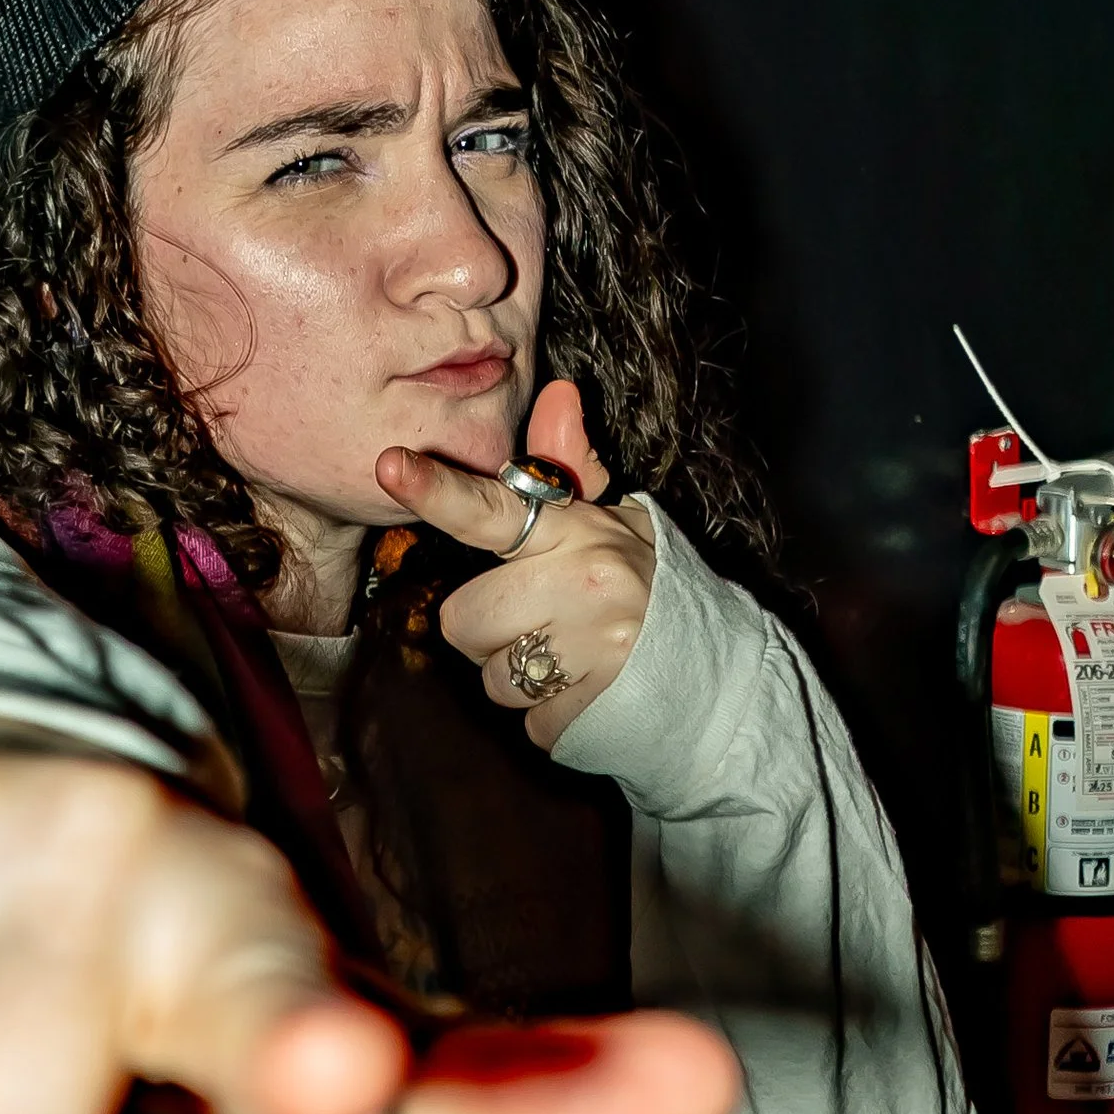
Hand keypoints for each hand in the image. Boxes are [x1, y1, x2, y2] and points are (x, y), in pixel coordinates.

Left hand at [376, 379, 653, 748]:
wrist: (722, 673)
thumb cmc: (653, 590)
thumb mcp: (617, 524)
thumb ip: (572, 471)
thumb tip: (555, 393)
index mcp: (579, 534)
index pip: (495, 510)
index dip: (438, 490)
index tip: (390, 466)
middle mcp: (584, 585)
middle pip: (463, 619)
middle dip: (490, 631)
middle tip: (542, 623)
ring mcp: (589, 649)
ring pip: (490, 676)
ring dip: (519, 677)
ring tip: (569, 658)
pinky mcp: (590, 709)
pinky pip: (527, 720)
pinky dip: (549, 715)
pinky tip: (586, 692)